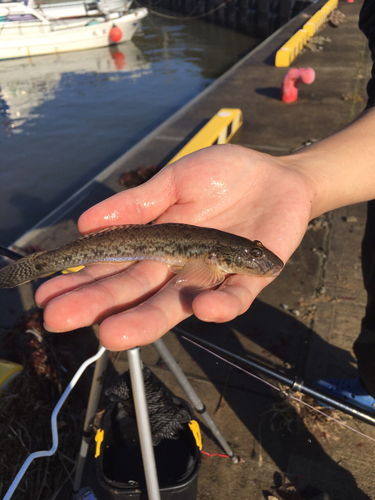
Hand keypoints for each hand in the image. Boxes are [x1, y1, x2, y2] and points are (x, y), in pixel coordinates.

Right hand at [35, 144, 313, 349]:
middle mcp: (178, 267)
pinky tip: (200, 308)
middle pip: (136, 291)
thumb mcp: (176, 181)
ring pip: (176, 305)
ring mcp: (211, 275)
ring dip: (146, 320)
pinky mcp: (249, 278)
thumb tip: (87, 221)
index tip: (46, 294)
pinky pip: (234, 297)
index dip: (81, 280)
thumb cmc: (224, 176)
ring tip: (112, 334)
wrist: (278, 177)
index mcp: (158, 244)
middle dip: (99, 305)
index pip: (113, 266)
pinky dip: (219, 306)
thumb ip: (139, 205)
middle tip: (60, 320)